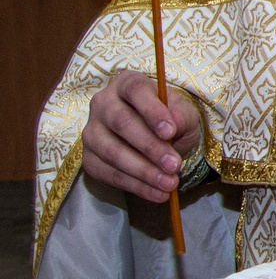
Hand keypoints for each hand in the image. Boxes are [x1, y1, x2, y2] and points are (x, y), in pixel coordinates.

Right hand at [81, 69, 201, 199]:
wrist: (157, 138)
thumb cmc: (169, 119)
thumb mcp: (184, 113)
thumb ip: (182, 115)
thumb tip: (174, 122)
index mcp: (128, 84)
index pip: (136, 90)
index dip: (152, 111)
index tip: (170, 132)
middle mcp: (103, 103)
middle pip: (122, 123)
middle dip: (150, 147)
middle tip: (174, 165)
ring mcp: (92, 132)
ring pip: (112, 152)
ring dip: (143, 171)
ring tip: (169, 183)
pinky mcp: (89, 158)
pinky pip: (109, 174)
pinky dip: (135, 186)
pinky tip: (158, 193)